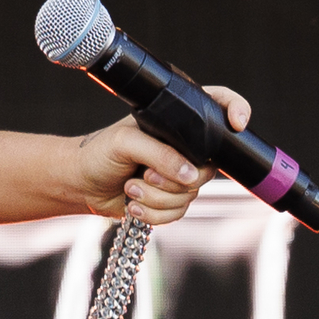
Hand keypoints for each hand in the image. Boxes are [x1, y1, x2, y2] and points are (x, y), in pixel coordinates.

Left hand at [73, 86, 250, 229]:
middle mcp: (184, 146)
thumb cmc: (99, 152)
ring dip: (157, 197)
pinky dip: (154, 213)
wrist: (81, 184)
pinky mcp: (170, 199)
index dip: (236, 111)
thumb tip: (189, 175)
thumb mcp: (126, 143)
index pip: (219, 105)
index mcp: (176, 119)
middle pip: (207, 167)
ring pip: (190, 194)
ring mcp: (179, 174)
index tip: (237, 125)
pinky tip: (133, 204)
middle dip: (173, 179)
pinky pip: (178, 212)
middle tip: (145, 174)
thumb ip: (159, 154)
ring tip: (131, 187)